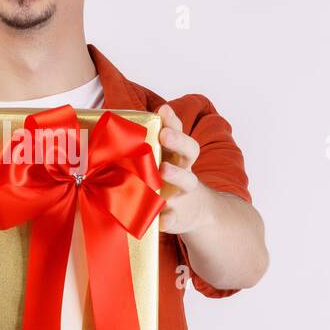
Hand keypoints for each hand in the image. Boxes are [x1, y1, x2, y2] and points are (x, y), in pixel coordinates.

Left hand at [155, 103, 215, 234]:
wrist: (196, 212)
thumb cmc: (171, 180)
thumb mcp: (168, 160)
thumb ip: (155, 143)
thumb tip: (133, 119)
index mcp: (179, 156)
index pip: (180, 132)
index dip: (174, 122)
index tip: (164, 110)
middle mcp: (185, 171)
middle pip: (189, 152)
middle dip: (178, 141)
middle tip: (164, 134)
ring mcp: (183, 194)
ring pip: (187, 181)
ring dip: (176, 174)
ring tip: (164, 169)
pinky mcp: (177, 218)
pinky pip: (173, 218)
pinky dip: (167, 218)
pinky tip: (160, 218)